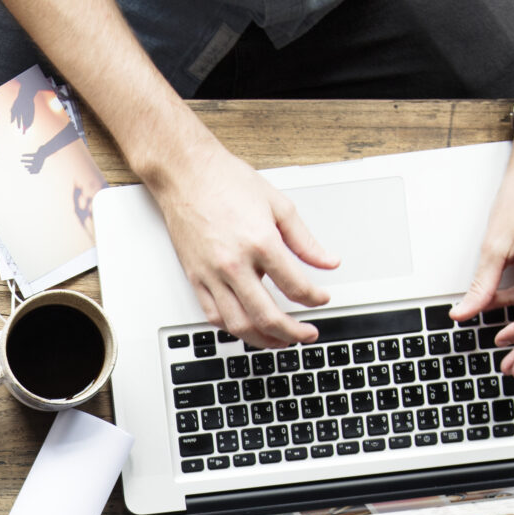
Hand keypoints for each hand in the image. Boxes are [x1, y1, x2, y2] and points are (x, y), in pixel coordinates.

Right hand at [143, 131, 338, 347]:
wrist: (186, 174)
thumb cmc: (226, 182)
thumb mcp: (278, 205)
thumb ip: (305, 240)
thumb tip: (327, 261)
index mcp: (260, 242)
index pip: (296, 285)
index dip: (315, 298)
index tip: (321, 298)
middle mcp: (234, 264)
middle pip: (268, 315)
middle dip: (293, 332)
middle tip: (307, 335)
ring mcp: (211, 274)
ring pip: (239, 324)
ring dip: (263, 339)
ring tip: (280, 340)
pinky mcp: (195, 277)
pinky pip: (213, 315)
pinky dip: (234, 328)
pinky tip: (248, 328)